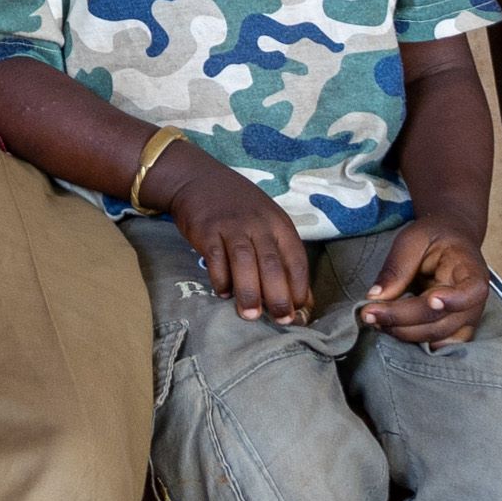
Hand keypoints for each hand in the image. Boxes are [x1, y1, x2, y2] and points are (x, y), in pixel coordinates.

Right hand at [150, 144, 312, 321]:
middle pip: (272, 264)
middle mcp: (258, 224)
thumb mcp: (267, 224)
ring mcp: (231, 226)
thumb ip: (281, 257)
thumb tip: (302, 301)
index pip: (296, 259)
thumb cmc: (239, 209)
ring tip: (250, 315)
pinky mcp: (206, 230)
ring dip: (249, 291)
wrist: (199, 180)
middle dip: (278, 296)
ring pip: (245, 262)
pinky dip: (220, 278)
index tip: (298, 312)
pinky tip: (223, 293)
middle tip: (280, 321)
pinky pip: (216, 258)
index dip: (299, 288)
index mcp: (279, 224)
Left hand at [358, 218, 488, 346]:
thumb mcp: (412, 240)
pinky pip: (437, 345)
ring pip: (437, 337)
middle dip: (403, 319)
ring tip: (374, 319)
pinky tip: (390, 330)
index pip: (473, 291)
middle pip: (443, 320)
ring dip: (403, 332)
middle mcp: (474, 300)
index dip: (454, 300)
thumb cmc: (433, 238)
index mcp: (470, 270)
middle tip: (368, 312)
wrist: (449, 240)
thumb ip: (397, 268)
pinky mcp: (454, 329)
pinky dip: (413, 341)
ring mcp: (466, 318)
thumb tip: (375, 297)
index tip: (430, 299)